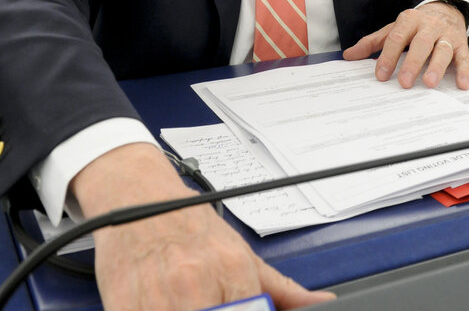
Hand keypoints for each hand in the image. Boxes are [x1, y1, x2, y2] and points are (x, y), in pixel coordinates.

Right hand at [71, 143, 334, 310]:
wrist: (135, 193)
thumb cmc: (186, 221)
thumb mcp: (239, 249)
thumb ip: (280, 287)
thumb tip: (321, 305)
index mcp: (230, 268)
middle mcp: (194, 281)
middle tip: (216, 306)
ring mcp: (156, 296)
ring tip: (189, 306)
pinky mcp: (123, 304)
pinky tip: (161, 308)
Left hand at [343, 2, 468, 89]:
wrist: (445, 9)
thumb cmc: (415, 24)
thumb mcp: (393, 29)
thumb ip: (372, 42)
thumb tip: (348, 55)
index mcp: (408, 20)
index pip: (396, 38)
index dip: (388, 56)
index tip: (381, 75)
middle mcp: (428, 26)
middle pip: (420, 43)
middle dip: (412, 63)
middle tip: (404, 82)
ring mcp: (446, 35)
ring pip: (442, 50)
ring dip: (436, 67)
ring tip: (429, 83)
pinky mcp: (461, 44)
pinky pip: (464, 57)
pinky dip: (464, 71)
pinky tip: (461, 84)